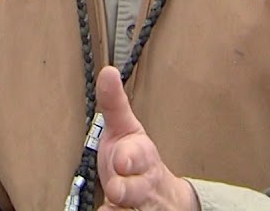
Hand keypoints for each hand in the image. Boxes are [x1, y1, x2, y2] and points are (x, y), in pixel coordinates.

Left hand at [95, 66, 200, 210]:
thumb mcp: (126, 129)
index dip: (130, 158)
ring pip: (132, 210)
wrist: (162, 196)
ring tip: (112, 204)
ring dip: (120, 209)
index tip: (122, 159)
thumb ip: (114, 104)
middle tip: (116, 188)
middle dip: (127, 188)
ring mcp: (140, 205)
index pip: (138, 156)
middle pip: (138, 189)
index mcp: (142, 157)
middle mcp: (144, 184)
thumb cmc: (137, 160)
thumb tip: (107, 72)